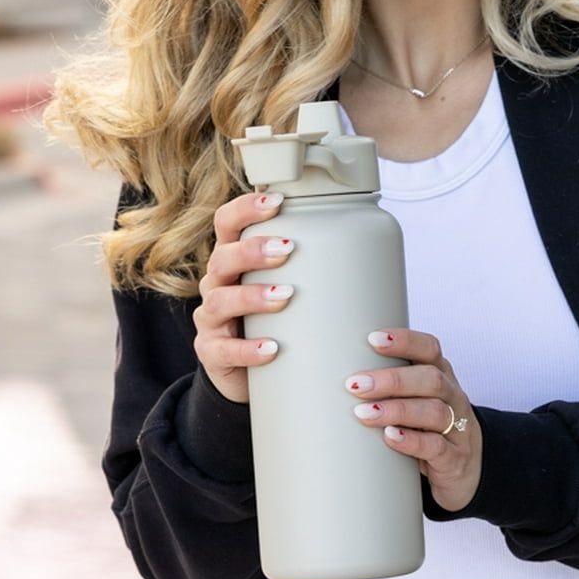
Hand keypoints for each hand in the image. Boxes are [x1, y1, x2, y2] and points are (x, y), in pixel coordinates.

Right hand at [193, 190, 295, 404]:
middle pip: (221, 259)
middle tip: (287, 249)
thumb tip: (367, 249)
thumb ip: (308, 267)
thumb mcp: (285, 289)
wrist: (248, 376)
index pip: (227, 224)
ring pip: (219, 301)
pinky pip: (224, 350)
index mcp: (233, 262)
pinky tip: (272, 348)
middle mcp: (217, 286)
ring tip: (284, 296)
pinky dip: (248, 349)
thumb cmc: (273, 322)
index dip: (245, 209)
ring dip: (252, 296)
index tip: (276, 202)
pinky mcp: (211, 354)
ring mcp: (211, 321)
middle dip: (253, 251)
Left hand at [346, 327, 482, 512]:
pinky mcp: (454, 458)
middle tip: (355, 384)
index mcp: (440, 375)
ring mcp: (458, 428)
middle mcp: (452, 397)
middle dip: (391, 379)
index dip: (404, 341)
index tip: (372, 339)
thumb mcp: (414, 401)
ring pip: (434, 411)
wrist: (465, 470)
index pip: (429, 349)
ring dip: (396, 410)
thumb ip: (386, 386)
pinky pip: (437, 446)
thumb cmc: (426, 428)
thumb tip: (327, 373)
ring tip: (364, 413)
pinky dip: (412, 440)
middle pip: (429, 379)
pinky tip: (391, 437)